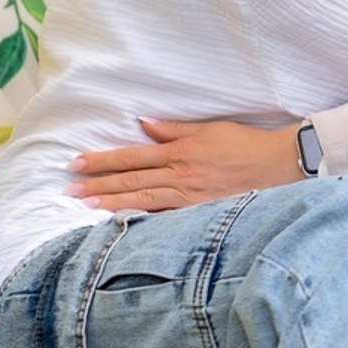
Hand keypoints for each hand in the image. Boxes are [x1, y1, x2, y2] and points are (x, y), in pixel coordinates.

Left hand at [65, 119, 302, 212]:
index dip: (104, 160)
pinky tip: (121, 224)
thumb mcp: (209, 129)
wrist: (277, 166)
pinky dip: (140, 221)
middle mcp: (180, 176)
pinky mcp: (198, 214)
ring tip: (84, 207)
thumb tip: (143, 123)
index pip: (133, 156)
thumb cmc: (244, 144)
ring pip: (141, 201)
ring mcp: (188, 199)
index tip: (79, 163)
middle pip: (131, 181)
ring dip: (111, 204)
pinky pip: (163, 220)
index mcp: (180, 152)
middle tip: (69, 188)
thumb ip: (174, 129)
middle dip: (98, 184)